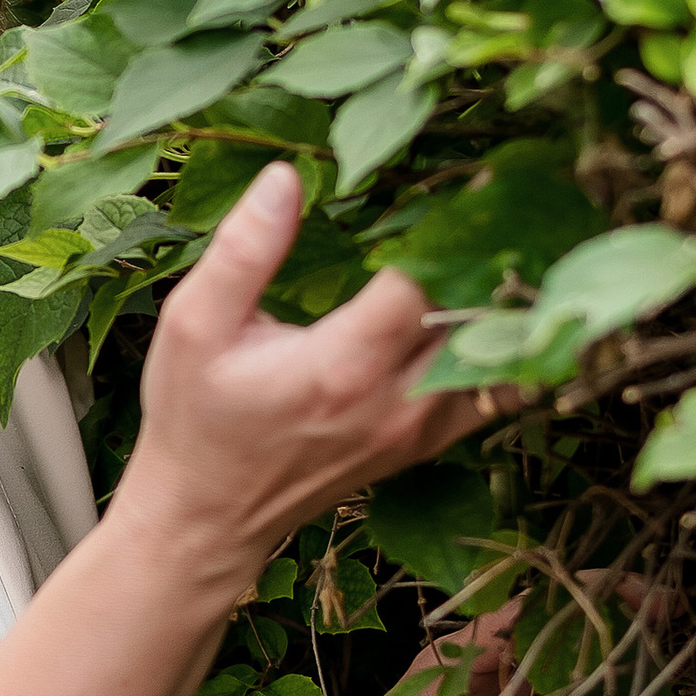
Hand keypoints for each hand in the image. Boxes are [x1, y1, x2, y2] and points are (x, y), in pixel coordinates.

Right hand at [115, 163, 493, 613]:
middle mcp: (398, 402)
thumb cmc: (194, 418)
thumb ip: (243, 251)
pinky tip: (482, 306)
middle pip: (482, 316)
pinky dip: (501, 347)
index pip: (430, 280)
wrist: (206, 518)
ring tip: (495, 247)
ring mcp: (421, 428)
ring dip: (503, 302)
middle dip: (490, 256)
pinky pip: (495, 391)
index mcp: (344, 365)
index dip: (450, 224)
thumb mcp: (192, 325)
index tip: (459, 177)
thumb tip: (286, 177)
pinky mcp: (427, 443)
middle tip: (492, 200)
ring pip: (502, 358)